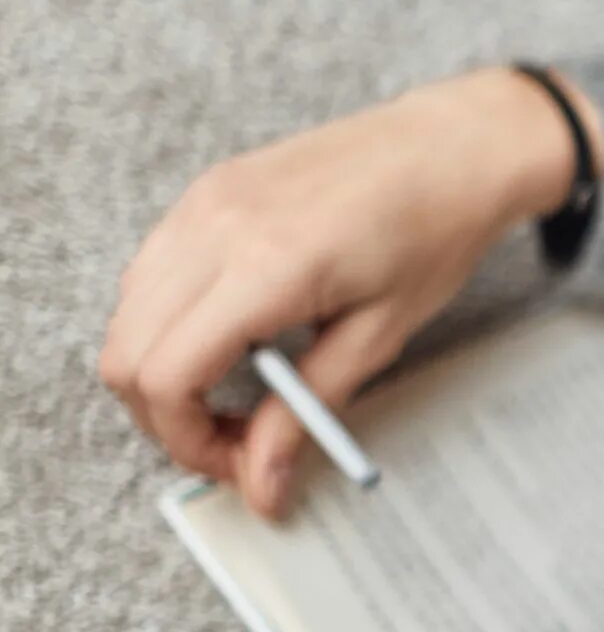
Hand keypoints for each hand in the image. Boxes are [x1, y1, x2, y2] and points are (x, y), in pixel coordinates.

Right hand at [99, 67, 603, 518]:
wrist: (452, 145)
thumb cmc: (434, 233)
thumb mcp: (379, 336)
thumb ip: (306, 413)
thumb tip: (260, 487)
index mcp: (265, 266)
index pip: (166, 377)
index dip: (188, 439)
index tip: (239, 462)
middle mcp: (214, 228)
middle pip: (123, 354)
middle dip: (166, 416)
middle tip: (237, 440)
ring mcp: (200, 203)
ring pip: (125, 315)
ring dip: (163, 370)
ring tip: (241, 391)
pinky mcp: (203, 191)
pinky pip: (149, 273)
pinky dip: (168, 322)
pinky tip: (236, 336)